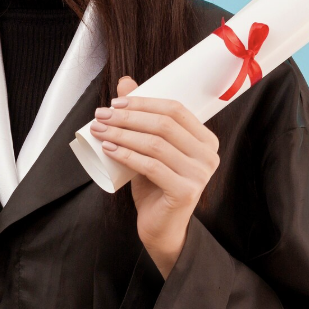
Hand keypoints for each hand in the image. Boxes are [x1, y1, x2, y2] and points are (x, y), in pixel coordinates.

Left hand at [91, 76, 220, 277]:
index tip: (115, 102)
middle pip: (164, 125)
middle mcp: (208, 155)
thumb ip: (142, 117)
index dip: (144, 102)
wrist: (162, 226)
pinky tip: (109, 148)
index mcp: (205, 140)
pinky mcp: (186, 192)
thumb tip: (125, 82)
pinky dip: (127, 154)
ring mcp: (200, 175)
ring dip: (122, 133)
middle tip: (101, 115)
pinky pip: (151, 166)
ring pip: (155, 144)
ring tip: (100, 130)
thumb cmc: (156, 184)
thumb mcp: (149, 147)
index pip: (175, 109)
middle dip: (128, 116)